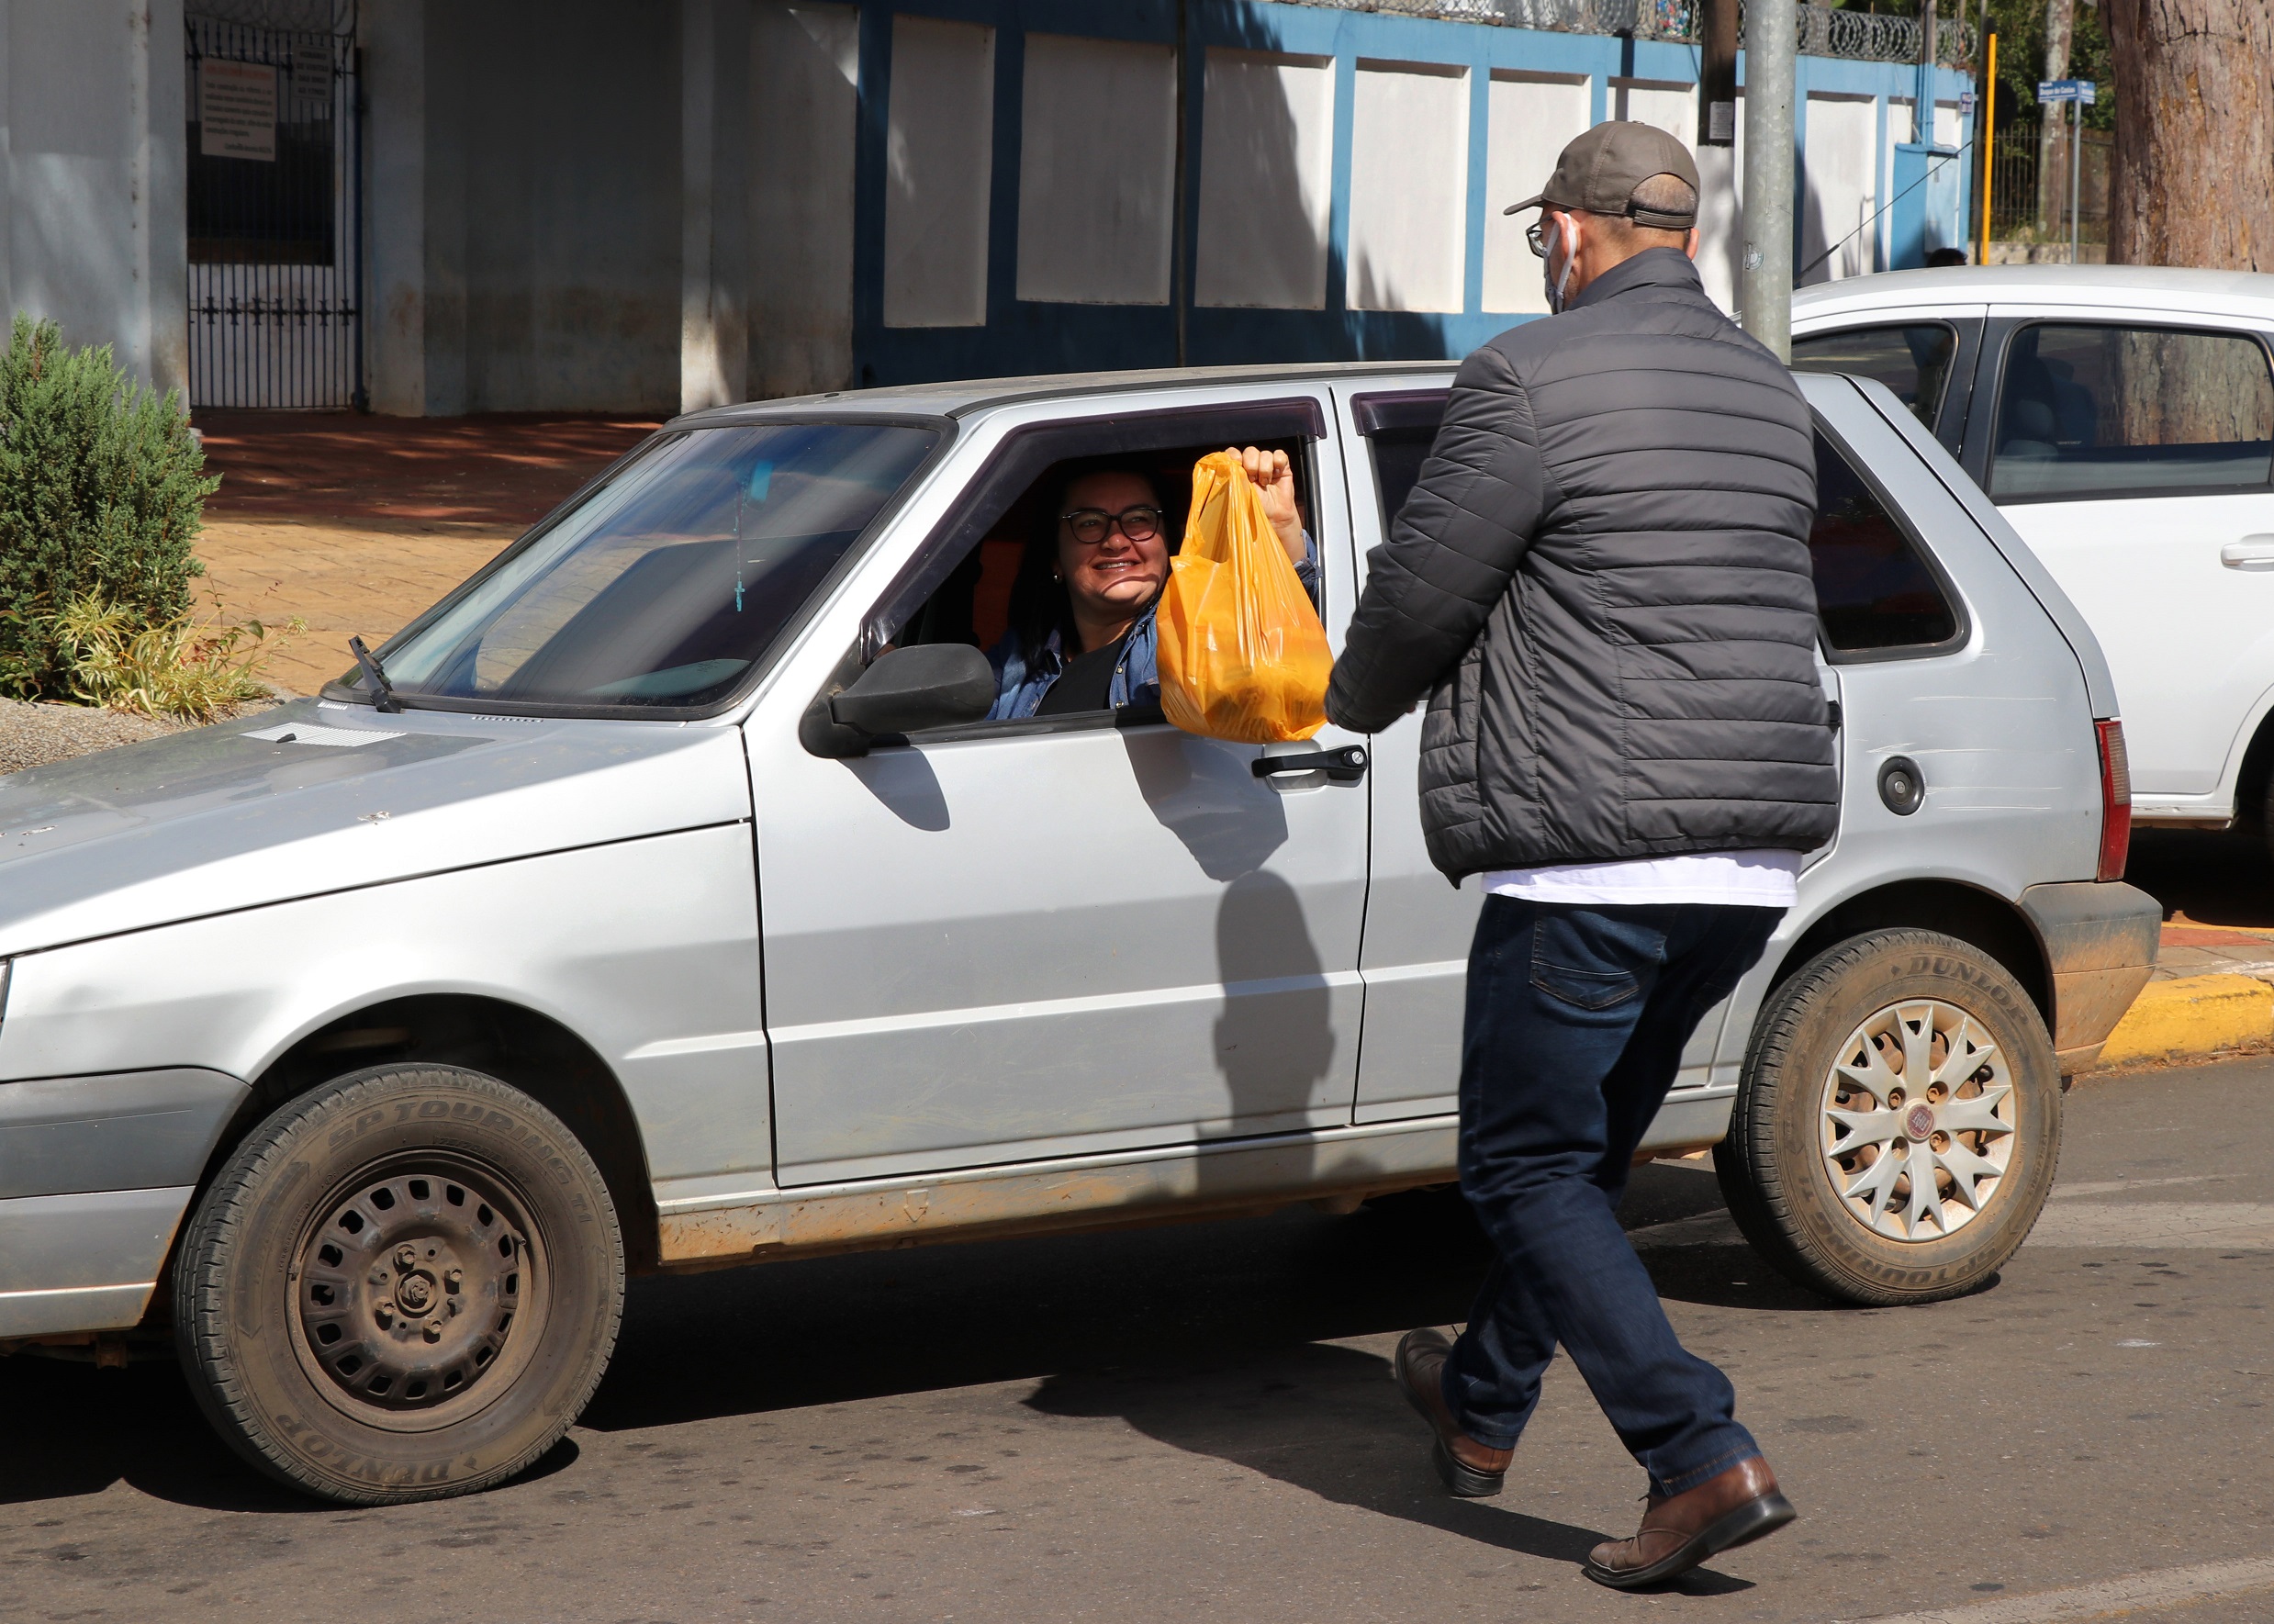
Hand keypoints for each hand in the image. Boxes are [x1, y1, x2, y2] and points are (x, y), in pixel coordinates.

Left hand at [1230, 446, 1306, 565]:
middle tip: (1252, 480)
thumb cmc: (1253, 509)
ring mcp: (1267, 465)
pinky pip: (1280, 455)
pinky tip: (1276, 475)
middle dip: (1251, 464)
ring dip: (1265, 468)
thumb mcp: (1236, 494)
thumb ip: (1231, 479)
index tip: (1236, 464)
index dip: (1234, 455)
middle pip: (1250, 451)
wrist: (1273, 518)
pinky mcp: (1282, 467)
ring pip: (1265, 454)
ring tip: (1265, 483)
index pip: (1233, 453)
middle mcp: (1252, 465)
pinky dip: (1278, 462)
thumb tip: (1227, 465)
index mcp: (1238, 470)